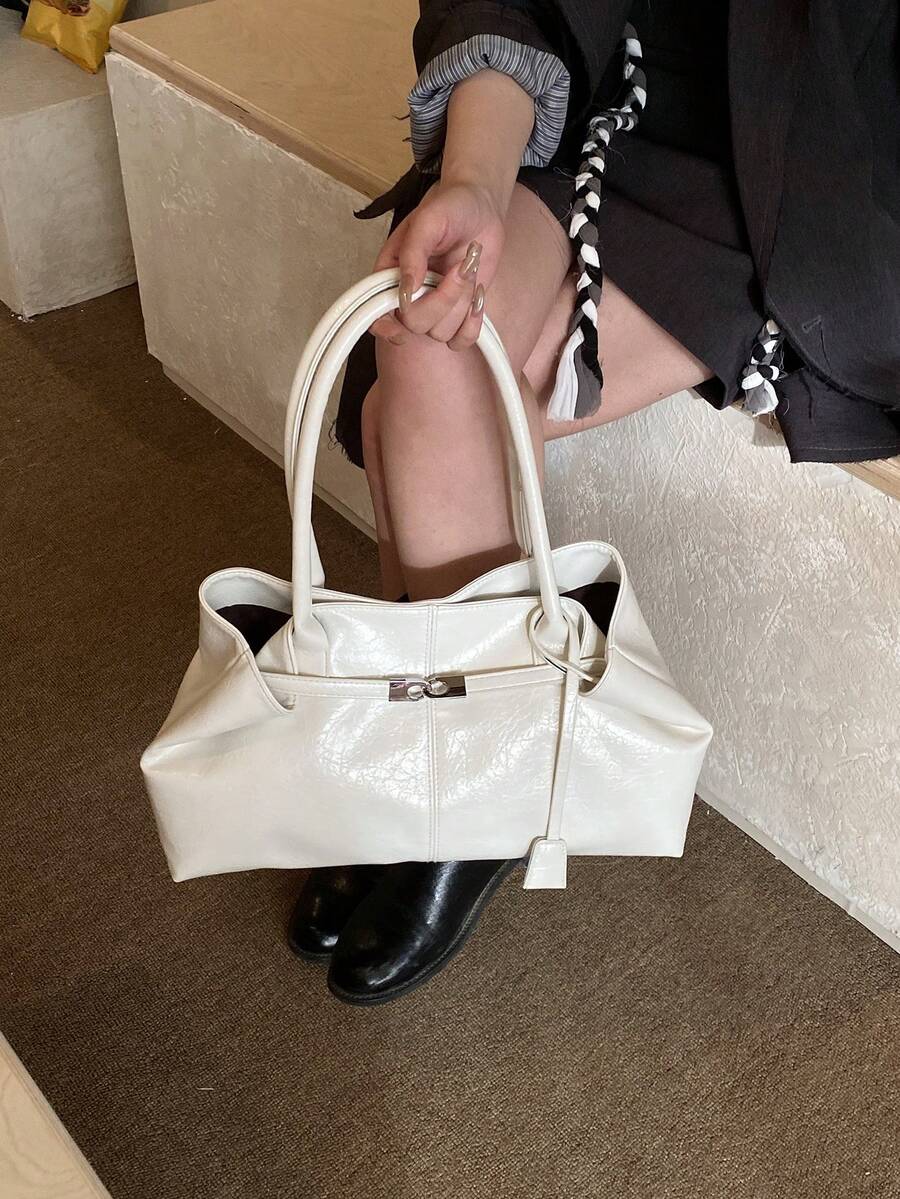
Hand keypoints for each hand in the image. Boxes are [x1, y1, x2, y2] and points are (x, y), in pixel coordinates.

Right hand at [368, 178, 505, 350]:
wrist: (481, 208)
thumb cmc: (450, 208)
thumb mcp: (428, 220)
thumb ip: (414, 252)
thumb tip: (407, 289)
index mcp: (390, 273)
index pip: (377, 313)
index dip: (385, 326)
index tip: (401, 322)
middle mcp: (409, 295)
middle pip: (415, 324)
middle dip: (443, 299)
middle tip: (460, 268)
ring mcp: (435, 307)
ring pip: (441, 333)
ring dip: (462, 302)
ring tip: (469, 268)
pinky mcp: (458, 314)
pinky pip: (461, 340)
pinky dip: (472, 323)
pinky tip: (477, 294)